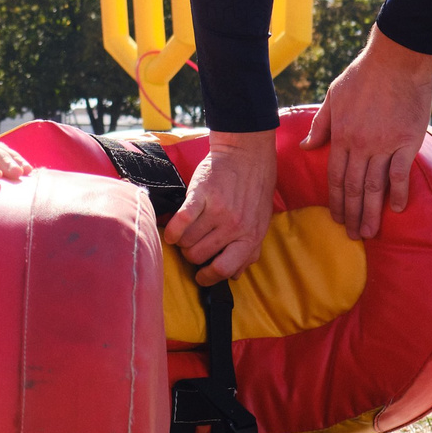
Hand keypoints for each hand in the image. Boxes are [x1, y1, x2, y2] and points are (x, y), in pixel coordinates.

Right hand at [165, 130, 276, 282]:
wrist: (247, 155)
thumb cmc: (254, 191)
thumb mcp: (260, 223)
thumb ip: (250, 251)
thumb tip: (236, 276)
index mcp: (250, 237)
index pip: (224, 269)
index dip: (208, 277)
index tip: (200, 276)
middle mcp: (234, 226)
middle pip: (198, 256)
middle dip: (191, 255)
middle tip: (192, 246)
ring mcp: (217, 211)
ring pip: (186, 242)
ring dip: (182, 241)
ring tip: (185, 234)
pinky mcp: (201, 195)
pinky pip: (179, 222)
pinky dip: (171, 231)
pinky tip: (171, 232)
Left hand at [306, 27, 431, 238]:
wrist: (396, 61)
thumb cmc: (363, 75)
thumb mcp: (334, 96)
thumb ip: (321, 124)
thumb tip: (305, 146)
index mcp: (341, 135)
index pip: (334, 177)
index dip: (334, 201)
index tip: (336, 218)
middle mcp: (360, 145)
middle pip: (352, 188)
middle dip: (351, 214)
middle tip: (353, 236)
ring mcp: (384, 145)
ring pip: (374, 187)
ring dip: (371, 212)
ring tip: (369, 232)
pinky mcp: (407, 142)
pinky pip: (400, 174)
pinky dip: (398, 193)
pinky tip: (397, 209)